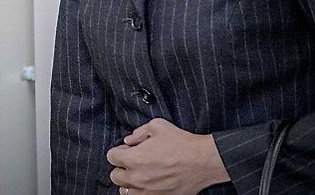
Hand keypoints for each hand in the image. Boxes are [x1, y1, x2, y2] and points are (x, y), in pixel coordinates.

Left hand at [106, 118, 228, 193]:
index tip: (128, 149)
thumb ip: (138, 132)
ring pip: (125, 192)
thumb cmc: (182, 142)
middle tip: (132, 162)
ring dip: (129, 183)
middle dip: (121, 167)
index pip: (111, 157)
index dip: (119, 151)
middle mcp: (137, 177)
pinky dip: (141, 192)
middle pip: (115, 176)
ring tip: (140, 175)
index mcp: (134, 159)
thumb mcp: (157, 126)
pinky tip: (149, 184)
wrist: (203, 161)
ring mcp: (148, 191)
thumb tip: (128, 140)